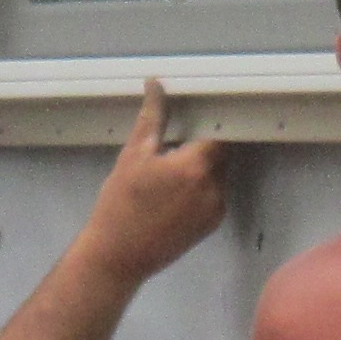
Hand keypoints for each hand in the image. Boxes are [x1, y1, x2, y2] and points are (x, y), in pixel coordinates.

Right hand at [79, 81, 229, 281]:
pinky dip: (201, 187)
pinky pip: (214, 194)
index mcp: (197, 165)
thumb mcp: (132, 155)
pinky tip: (174, 194)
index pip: (222, 131)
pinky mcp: (212, 224)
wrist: (118, 255)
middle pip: (221, 152)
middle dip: (203, 144)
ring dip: (202, 167)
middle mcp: (215, 186)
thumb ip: (152, 117)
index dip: (215, 120)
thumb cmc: (120, 202)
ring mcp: (216, 208)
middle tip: (176, 144)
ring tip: (169, 173)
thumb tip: (155, 84)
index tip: (204, 112)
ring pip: (218, 173)